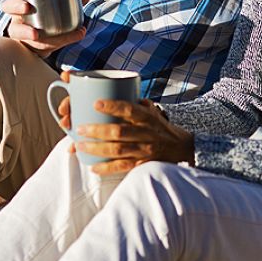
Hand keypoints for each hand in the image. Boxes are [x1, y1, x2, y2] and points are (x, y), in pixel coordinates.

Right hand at [3, 0, 88, 56]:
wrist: (39, 38)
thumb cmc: (44, 18)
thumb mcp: (52, 8)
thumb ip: (69, 0)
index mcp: (18, 12)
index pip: (9, 7)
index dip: (15, 6)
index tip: (27, 6)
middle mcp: (17, 27)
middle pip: (15, 30)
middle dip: (24, 31)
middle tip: (35, 33)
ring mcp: (22, 42)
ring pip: (28, 45)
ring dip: (39, 45)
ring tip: (50, 45)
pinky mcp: (31, 51)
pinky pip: (40, 51)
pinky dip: (54, 47)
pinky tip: (67, 41)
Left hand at [73, 98, 194, 175]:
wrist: (182, 148)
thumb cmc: (161, 128)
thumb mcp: (152, 112)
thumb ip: (134, 104)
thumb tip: (111, 92)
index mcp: (147, 117)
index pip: (129, 109)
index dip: (112, 106)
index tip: (95, 103)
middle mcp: (146, 133)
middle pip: (119, 131)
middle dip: (96, 130)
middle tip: (79, 128)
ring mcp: (144, 150)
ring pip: (117, 150)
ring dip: (96, 148)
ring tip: (80, 146)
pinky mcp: (142, 164)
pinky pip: (122, 167)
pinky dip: (106, 168)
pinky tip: (93, 167)